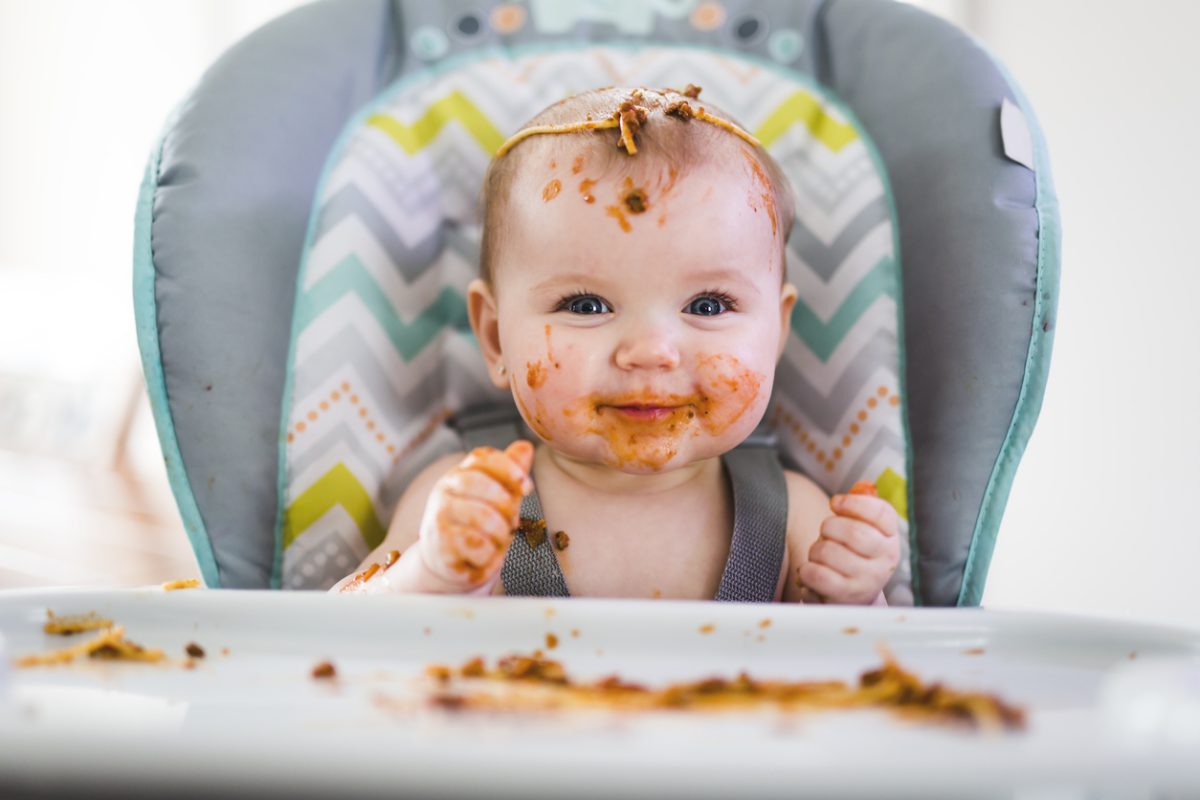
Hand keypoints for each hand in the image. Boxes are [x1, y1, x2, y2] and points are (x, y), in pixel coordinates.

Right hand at [416, 441, 533, 591]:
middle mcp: (445, 489)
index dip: (509, 468)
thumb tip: (525, 446)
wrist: (447, 562)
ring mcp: (439, 515)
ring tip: (498, 542)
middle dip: (506, 506)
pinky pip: (476, 544)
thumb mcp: (497, 498)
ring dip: (501, 534)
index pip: (482, 458)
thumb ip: (510, 474)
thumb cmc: (477, 526)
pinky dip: (489, 554)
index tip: (528, 487)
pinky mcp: (439, 542)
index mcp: (461, 473)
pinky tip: (485, 556)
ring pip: (482, 516)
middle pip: (482, 484)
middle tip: (512, 523)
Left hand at [798, 485, 899, 604]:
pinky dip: (807, 570)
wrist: (853, 598)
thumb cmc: (853, 555)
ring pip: (829, 551)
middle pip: (853, 532)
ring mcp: (868, 580)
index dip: (854, 503)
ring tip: (821, 557)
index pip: (881, 513)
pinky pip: (817, 574)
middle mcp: (885, 560)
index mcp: (890, 537)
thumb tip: (857, 489)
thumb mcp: (863, 530)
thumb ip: (859, 508)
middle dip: (828, 527)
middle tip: (826, 534)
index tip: (836, 503)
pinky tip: (812, 572)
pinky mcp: (846, 596)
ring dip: (815, 550)